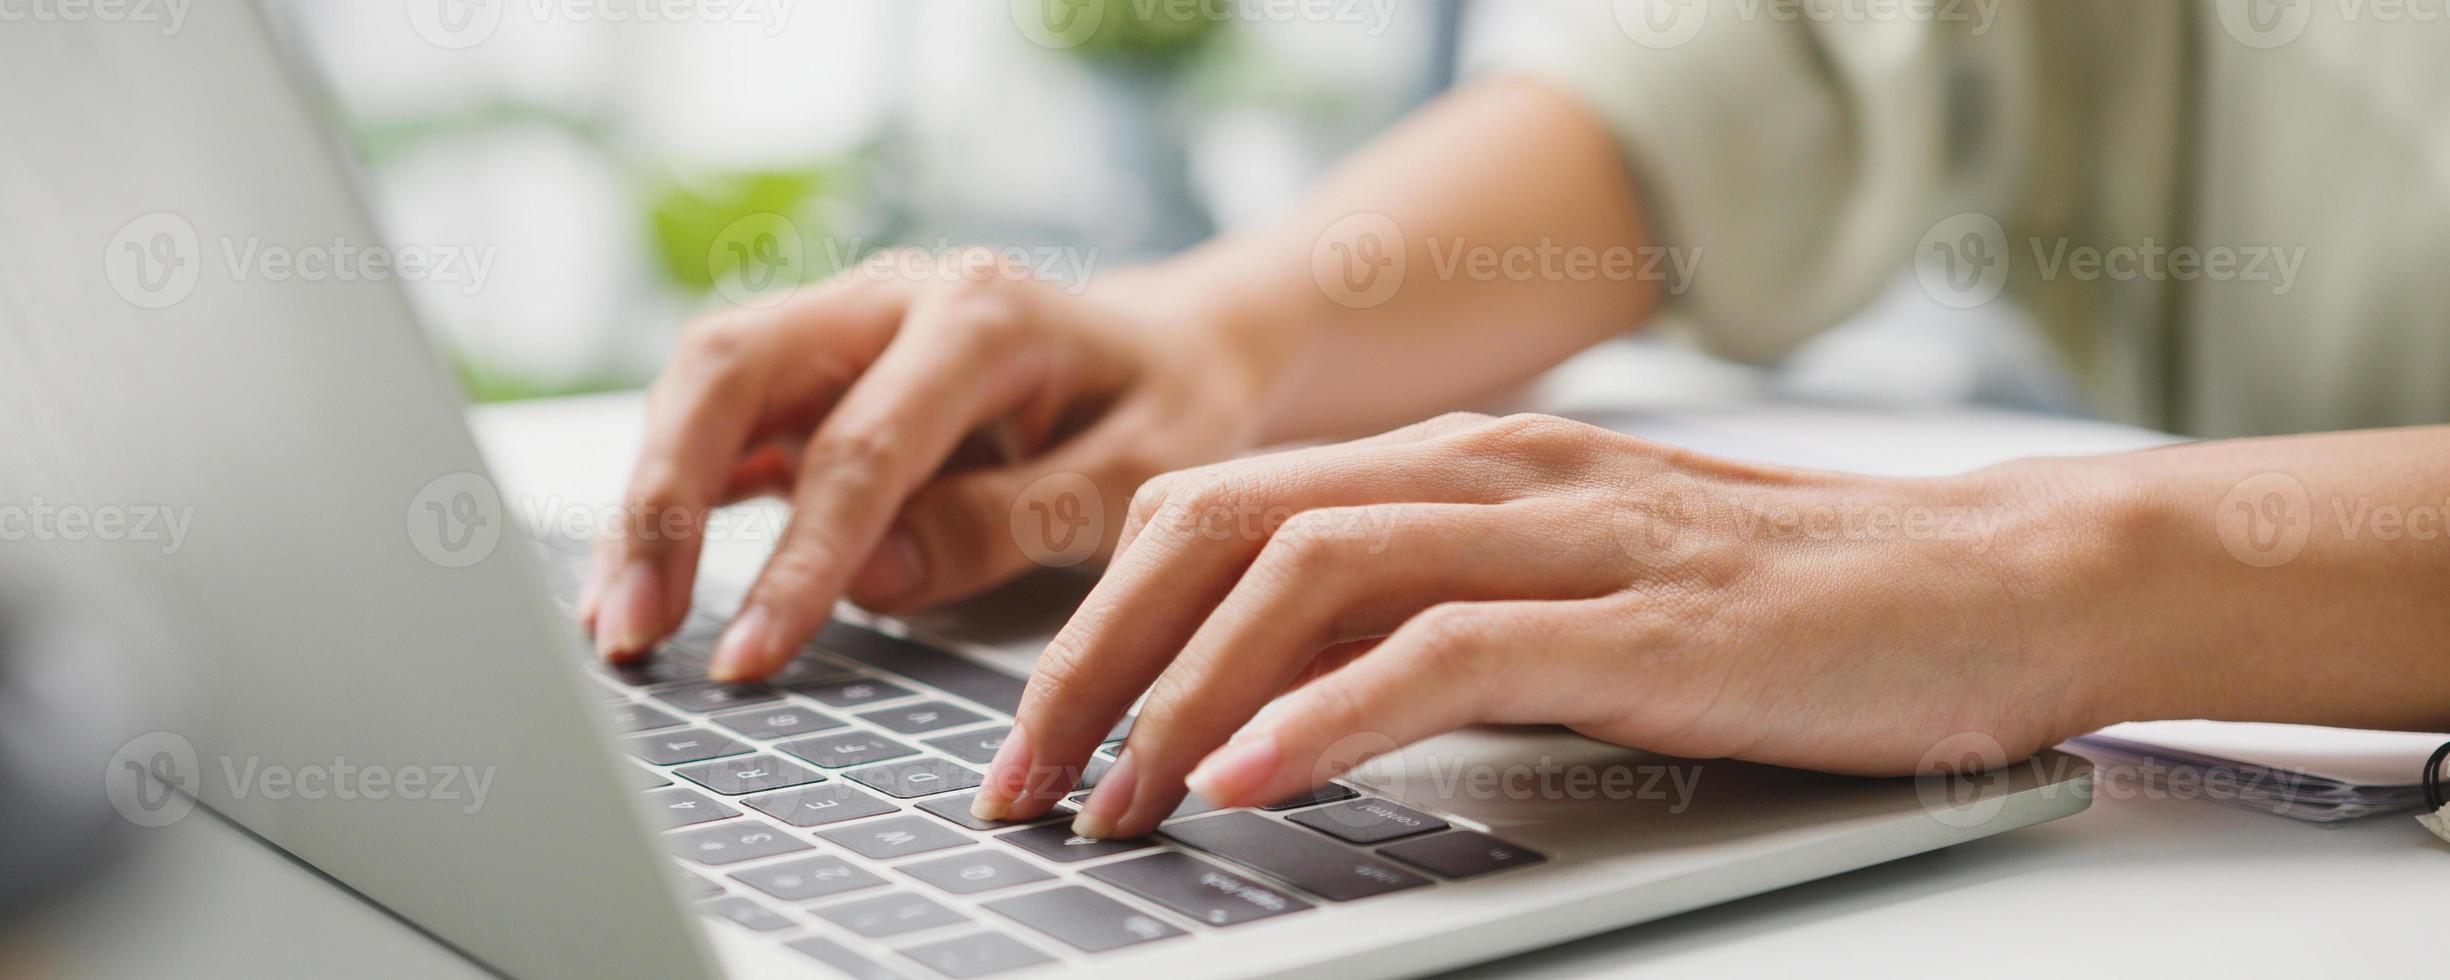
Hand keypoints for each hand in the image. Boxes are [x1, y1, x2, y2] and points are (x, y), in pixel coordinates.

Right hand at [582, 252, 1272, 680]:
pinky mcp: (813, 366)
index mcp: (979, 312)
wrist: (1169, 347)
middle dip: (664, 504)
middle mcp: (889, 295)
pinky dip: (667, 500)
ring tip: (615, 624)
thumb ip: (1009, 521)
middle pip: (732, 370)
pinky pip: (716, 420)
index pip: (861, 445)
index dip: (799, 560)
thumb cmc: (1165, 410)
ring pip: (700, 386)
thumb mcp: (1138, 473)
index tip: (750, 657)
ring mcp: (840, 321)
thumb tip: (869, 578)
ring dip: (645, 502)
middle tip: (632, 630)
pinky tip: (634, 585)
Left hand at [973, 412, 2100, 837]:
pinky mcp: (1642, 618)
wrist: (1994, 580)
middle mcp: (1490, 476)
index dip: (1100, 617)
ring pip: (1310, 575)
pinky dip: (1330, 712)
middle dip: (1096, 658)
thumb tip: (1282, 706)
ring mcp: (1566, 536)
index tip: (1037, 733)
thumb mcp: (1570, 594)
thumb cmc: (1780, 608)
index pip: (1220, 509)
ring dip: (1184, 694)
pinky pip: (1444, 649)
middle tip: (1026, 783)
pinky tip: (1250, 777)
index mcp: (1459, 466)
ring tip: (1111, 801)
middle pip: (1224, 528)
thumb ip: (1435, 620)